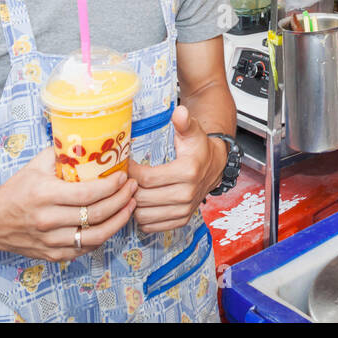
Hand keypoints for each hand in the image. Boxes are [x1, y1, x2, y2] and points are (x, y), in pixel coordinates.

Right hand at [0, 147, 137, 260]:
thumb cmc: (17, 190)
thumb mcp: (36, 165)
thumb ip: (63, 154)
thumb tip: (91, 141)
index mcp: (44, 195)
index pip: (87, 194)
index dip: (111, 186)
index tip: (124, 177)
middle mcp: (48, 220)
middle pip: (96, 215)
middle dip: (121, 201)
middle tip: (133, 189)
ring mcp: (51, 241)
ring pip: (95, 236)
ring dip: (119, 221)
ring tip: (130, 206)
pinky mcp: (53, 254)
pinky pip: (86, 248)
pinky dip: (103, 236)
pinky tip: (112, 222)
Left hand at [129, 106, 224, 233]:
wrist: (215, 166)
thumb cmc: (199, 148)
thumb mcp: (193, 132)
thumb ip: (184, 122)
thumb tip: (180, 112)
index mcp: (187, 172)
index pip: (147, 178)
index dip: (130, 172)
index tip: (124, 165)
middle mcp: (187, 194)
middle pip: (142, 198)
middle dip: (128, 188)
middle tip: (122, 179)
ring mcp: (184, 210)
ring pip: (143, 214)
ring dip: (133, 204)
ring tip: (129, 191)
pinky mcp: (181, 220)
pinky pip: (151, 225)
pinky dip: (141, 217)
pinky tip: (140, 203)